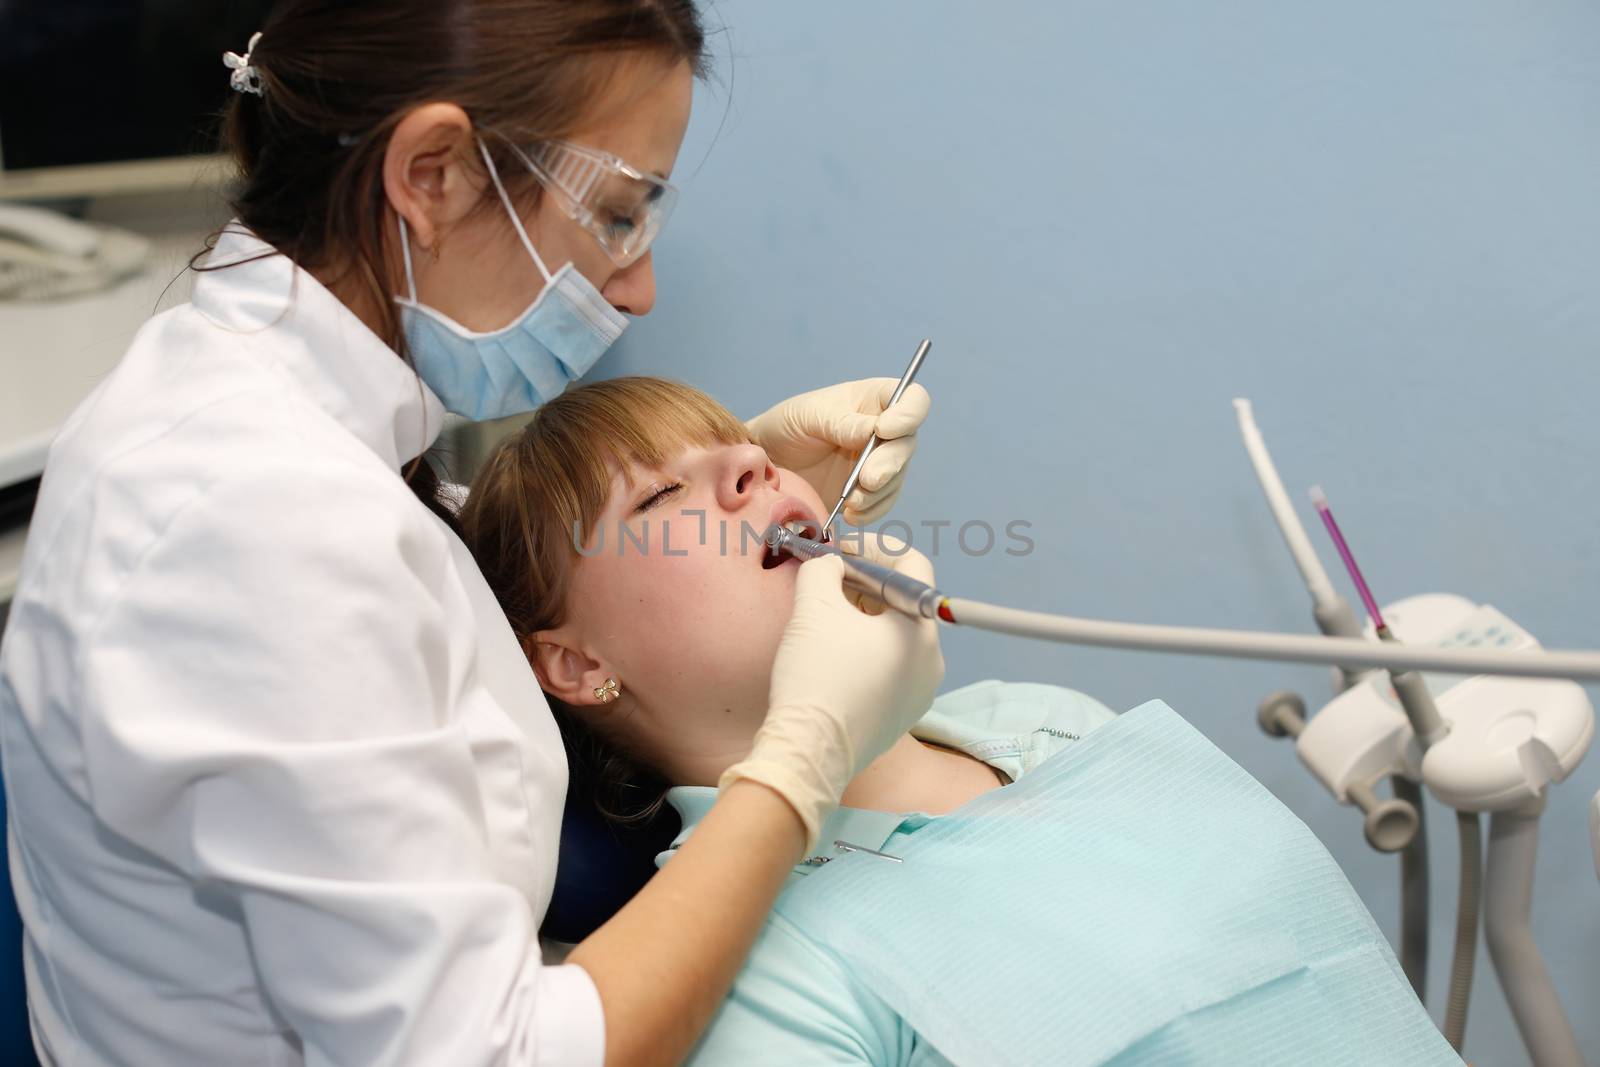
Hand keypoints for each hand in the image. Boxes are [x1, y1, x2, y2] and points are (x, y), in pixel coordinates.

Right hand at [718, 543, 944, 849]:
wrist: (809, 751)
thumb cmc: (816, 673)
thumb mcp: (813, 605)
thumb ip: (823, 569)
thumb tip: (830, 565)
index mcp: (920, 628)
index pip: (912, 565)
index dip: (873, 548)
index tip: (838, 551)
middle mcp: (933, 660)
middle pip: (904, 602)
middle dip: (864, 583)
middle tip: (827, 580)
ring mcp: (921, 692)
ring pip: (897, 637)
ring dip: (865, 616)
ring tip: (827, 616)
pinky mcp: (902, 716)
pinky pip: (891, 668)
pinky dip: (866, 650)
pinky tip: (834, 655)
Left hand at [745, 378, 930, 524]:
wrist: (767, 461)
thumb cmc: (787, 425)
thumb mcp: (809, 415)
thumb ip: (842, 423)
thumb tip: (875, 431)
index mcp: (874, 400)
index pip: (913, 400)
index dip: (908, 414)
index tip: (884, 429)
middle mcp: (884, 430)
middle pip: (907, 444)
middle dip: (890, 464)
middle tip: (867, 479)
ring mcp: (877, 462)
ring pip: (897, 477)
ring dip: (878, 492)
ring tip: (850, 501)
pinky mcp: (867, 492)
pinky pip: (882, 503)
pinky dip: (870, 511)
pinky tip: (849, 513)